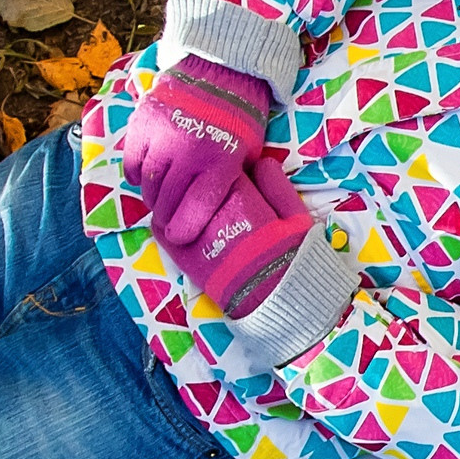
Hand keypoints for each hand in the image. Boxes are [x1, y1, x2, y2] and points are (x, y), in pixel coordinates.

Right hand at [121, 54, 272, 231]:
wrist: (223, 67)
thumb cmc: (242, 114)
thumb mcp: (250, 150)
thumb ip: (230, 178)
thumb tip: (213, 210)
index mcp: (219, 162)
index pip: (194, 208)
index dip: (184, 228)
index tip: (179, 236)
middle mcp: (186, 152)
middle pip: (166, 200)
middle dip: (166, 215)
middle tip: (168, 220)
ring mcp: (161, 137)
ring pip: (146, 183)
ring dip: (152, 196)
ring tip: (159, 199)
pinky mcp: (142, 124)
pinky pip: (132, 161)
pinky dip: (137, 174)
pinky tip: (146, 177)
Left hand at [155, 154, 313, 320]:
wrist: (271, 297)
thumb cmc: (289, 256)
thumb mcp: (296, 217)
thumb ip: (278, 186)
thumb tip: (261, 160)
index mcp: (241, 200)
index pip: (223, 168)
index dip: (226, 166)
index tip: (229, 168)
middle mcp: (212, 214)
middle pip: (196, 183)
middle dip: (200, 179)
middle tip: (208, 182)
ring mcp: (193, 234)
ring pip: (175, 202)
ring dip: (180, 197)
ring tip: (189, 198)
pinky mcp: (182, 255)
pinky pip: (163, 228)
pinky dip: (167, 219)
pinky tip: (175, 218)